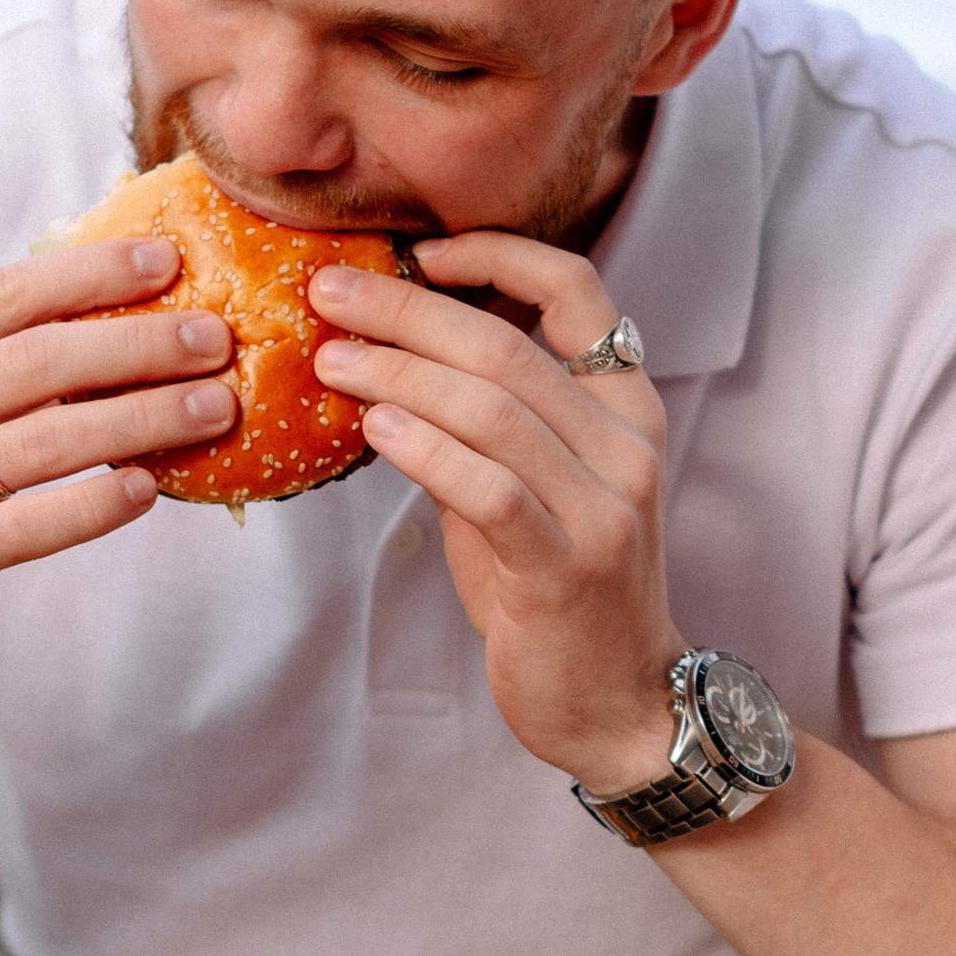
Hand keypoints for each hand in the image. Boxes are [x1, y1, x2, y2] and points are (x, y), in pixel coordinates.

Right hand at [0, 239, 234, 695]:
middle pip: (36, 361)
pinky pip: (34, 525)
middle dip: (139, 343)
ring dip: (145, 419)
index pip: (2, 296)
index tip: (168, 261)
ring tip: (214, 407)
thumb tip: (103, 308)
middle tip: (216, 338)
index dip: (91, 274)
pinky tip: (149, 489)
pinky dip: (98, 504)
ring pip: (48, 441)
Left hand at [309, 235, 682, 790]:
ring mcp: (606, 508)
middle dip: (407, 310)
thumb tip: (383, 358)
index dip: (500, 255)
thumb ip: (481, 426)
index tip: (421, 250)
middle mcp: (626, 447)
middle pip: (507, 347)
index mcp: (626, 410)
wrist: (618, 705)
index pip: (579, 292)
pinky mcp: (568, 566)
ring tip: (331, 358)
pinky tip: (374, 428)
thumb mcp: (532, 489)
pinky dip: (425, 449)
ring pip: (494, 409)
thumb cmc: (558, 591)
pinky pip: (489, 488)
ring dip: (399, 374)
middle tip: (328, 292)